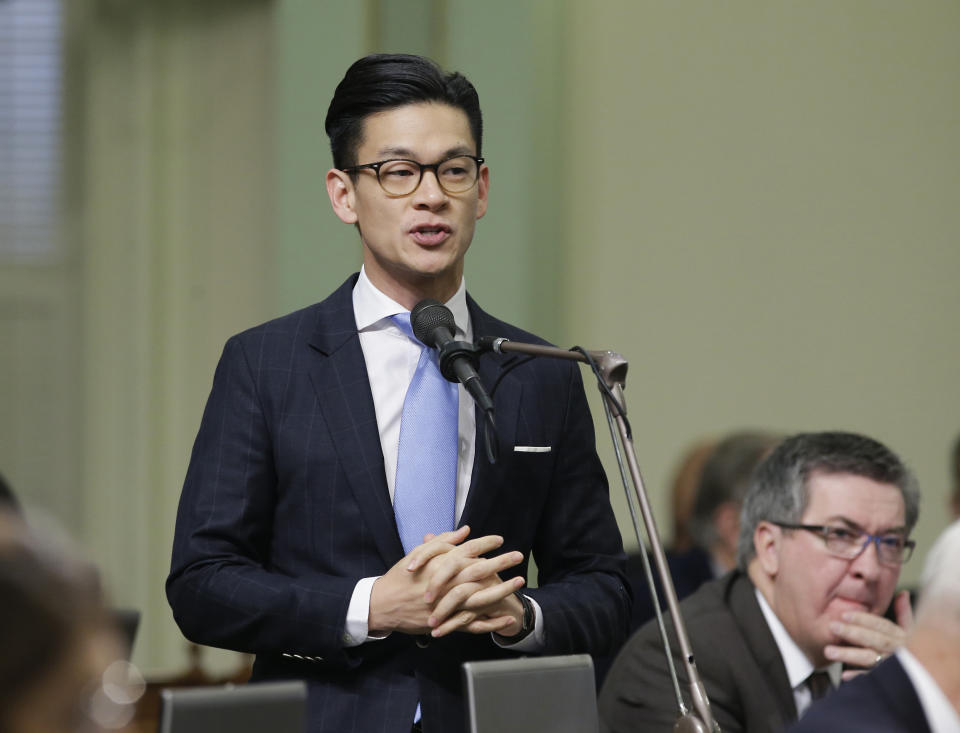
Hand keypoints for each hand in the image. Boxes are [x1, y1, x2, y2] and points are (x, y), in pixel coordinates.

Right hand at [369, 526, 512, 634]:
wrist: (384, 604)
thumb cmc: (401, 577)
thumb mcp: (419, 554)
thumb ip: (443, 541)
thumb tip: (465, 531)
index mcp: (440, 563)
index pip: (469, 550)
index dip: (486, 543)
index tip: (501, 540)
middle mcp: (447, 582)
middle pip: (480, 570)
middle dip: (502, 562)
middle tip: (519, 556)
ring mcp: (448, 604)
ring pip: (481, 596)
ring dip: (503, 589)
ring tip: (519, 582)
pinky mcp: (447, 622)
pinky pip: (474, 624)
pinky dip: (492, 622)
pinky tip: (507, 618)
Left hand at [824, 590, 911, 679]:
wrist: (924, 679)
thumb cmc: (911, 651)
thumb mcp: (911, 632)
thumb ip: (904, 613)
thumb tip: (903, 593)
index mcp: (901, 637)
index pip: (881, 625)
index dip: (864, 619)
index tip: (844, 615)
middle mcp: (898, 651)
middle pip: (874, 640)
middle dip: (852, 633)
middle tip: (832, 627)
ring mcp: (892, 667)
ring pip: (870, 658)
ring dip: (849, 654)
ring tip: (828, 651)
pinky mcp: (889, 682)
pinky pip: (872, 678)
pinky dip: (858, 676)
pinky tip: (844, 675)